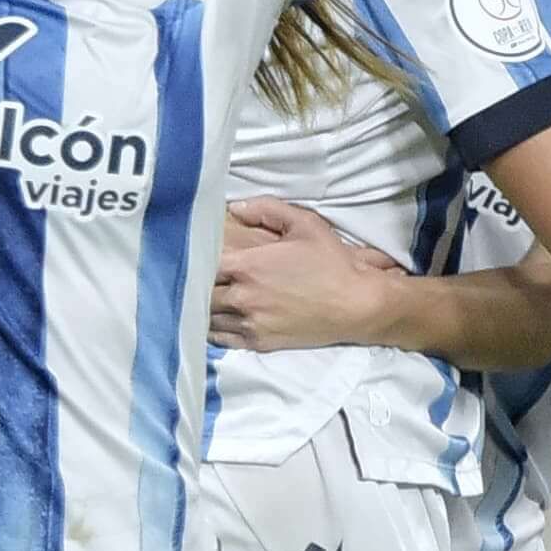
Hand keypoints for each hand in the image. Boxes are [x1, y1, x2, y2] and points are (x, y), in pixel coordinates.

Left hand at [209, 196, 408, 351]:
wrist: (356, 304)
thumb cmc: (331, 262)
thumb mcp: (304, 224)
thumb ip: (266, 209)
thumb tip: (235, 208)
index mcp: (247, 266)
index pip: (201, 263)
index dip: (195, 259)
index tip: (194, 253)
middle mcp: (242, 296)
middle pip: (199, 292)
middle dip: (197, 283)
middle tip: (195, 277)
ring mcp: (249, 322)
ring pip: (207, 317)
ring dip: (202, 307)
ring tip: (201, 298)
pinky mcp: (258, 342)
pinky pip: (221, 339)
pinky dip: (213, 329)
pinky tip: (214, 320)